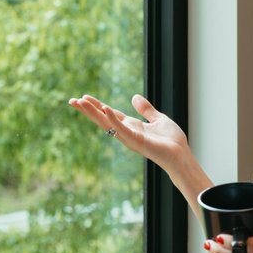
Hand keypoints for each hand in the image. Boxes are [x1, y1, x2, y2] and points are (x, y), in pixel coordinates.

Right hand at [67, 93, 187, 170]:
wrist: (181, 155)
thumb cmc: (171, 141)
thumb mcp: (158, 119)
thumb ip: (146, 109)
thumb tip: (135, 97)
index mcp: (131, 126)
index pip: (109, 114)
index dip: (96, 106)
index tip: (83, 98)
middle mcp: (126, 132)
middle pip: (102, 119)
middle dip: (87, 110)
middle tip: (71, 101)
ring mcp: (129, 137)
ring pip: (107, 123)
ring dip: (93, 113)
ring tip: (80, 102)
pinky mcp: (137, 141)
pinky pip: (122, 129)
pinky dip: (114, 119)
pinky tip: (106, 108)